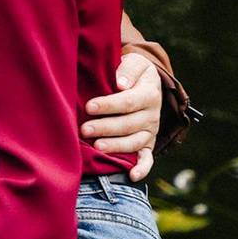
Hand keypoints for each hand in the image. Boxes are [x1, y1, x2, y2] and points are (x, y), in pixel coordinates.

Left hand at [83, 46, 161, 182]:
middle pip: (129, 124)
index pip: (129, 102)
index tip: (90, 106)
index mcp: (149, 94)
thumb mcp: (135, 62)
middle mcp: (152, 115)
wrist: (146, 83)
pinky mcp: (147, 144)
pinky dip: (143, 169)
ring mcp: (150, 132)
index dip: (109, 105)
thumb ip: (128, 69)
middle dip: (106, 127)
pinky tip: (131, 176)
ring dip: (116, 146)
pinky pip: (148, 159)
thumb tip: (121, 83)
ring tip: (97, 146)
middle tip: (85, 129)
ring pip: (134, 142)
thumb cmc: (133, 73)